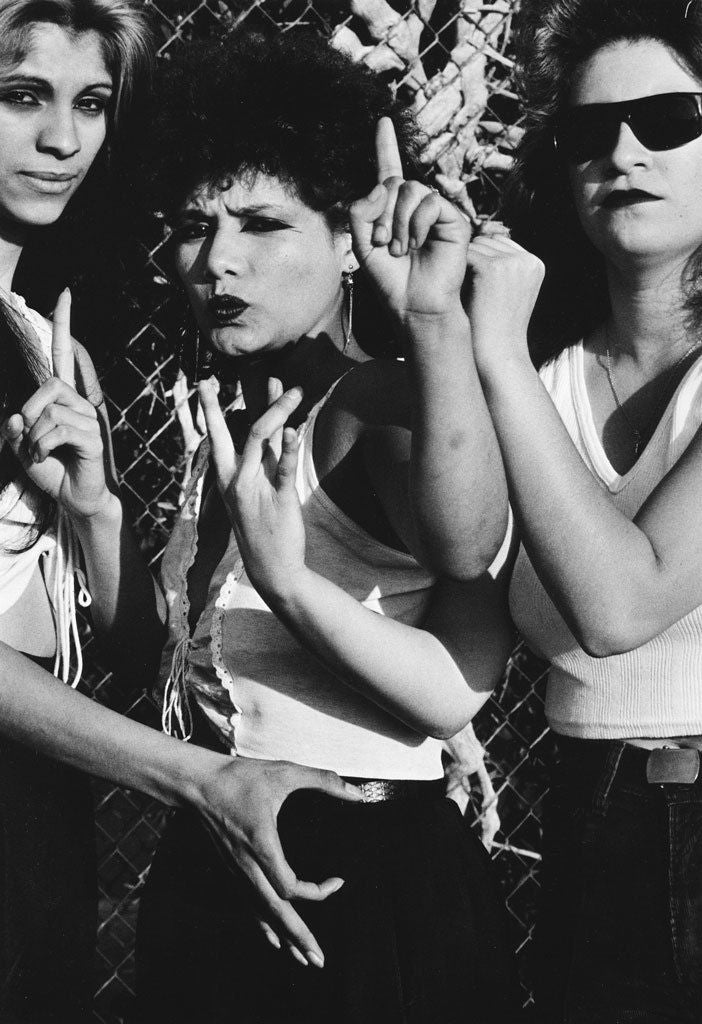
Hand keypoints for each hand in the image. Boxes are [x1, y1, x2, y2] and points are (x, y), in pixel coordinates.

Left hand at [0, 289, 111, 518]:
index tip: (64, 293)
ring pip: (50, 411)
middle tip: (25, 437)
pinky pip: (59, 430)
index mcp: (64, 399)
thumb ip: (15, 429)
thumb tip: (16, 417)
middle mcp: (80, 403)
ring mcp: (89, 420)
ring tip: (37, 454)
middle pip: (49, 384)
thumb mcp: (22, 447)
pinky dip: (42, 446)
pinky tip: (45, 459)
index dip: (64, 324)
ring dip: (33, 436)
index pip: (65, 354)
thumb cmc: (53, 471)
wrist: (75, 499)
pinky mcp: (93, 438)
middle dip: (28, 410)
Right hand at [191, 751, 362, 966]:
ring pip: (261, 914)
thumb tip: (356, 794)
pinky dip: (263, 925)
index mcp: (262, 845)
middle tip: (319, 961)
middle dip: (299, 938)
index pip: (290, 887)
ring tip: (302, 959)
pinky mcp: (230, 870)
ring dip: (283, 937)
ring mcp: (236, 871)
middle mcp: (247, 865)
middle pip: (276, 913)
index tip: (338, 882)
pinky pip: (248, 906)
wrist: (198, 783)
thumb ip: (323, 781)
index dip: (317, 892)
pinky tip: (273, 939)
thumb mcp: (285, 772)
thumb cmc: (240, 777)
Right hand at [198, 376, 305, 600]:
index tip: (204, 384)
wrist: (273, 568)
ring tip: (294, 390)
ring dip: (279, 410)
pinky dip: (291, 447)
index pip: (216, 438)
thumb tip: (278, 424)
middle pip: (235, 433)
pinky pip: (285, 468)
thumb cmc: (265, 526)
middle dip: (221, 405)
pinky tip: (296, 429)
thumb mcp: (258, 489)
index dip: (210, 410)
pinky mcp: (281, 499)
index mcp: (228, 478)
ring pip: (263, 440)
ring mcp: (257, 489)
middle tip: (212, 380)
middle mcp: (238, 481)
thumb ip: (267, 457)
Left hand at [349, 117, 470, 323]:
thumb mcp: (363, 244)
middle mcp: (416, 207)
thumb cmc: (390, 280)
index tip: (383, 122)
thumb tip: (385, 183)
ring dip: (398, 222)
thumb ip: (361, 211)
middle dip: (383, 215)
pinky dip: (418, 224)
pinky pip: (430, 203)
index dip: (386, 146)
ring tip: (402, 250)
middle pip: (394, 184)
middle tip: (386, 245)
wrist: (413, 304)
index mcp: (393, 210)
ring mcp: (436, 212)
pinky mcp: (453, 220)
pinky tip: (418, 244)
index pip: (389, 171)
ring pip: (411, 191)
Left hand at [464, 235, 544, 369]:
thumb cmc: (494, 327)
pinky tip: (454, 287)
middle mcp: (527, 259)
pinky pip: (464, 255)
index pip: (499, 243)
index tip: (474, 283)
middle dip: (472, 259)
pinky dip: (456, 268)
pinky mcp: (492, 268)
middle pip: (486, 241)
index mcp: (535, 264)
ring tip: (461, 290)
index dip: (482, 259)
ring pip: (474, 246)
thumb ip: (501, 267)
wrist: (497, 355)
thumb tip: (476, 240)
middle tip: (464, 287)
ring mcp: (511, 262)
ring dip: (463, 264)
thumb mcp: (507, 293)